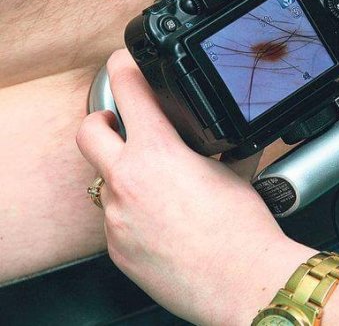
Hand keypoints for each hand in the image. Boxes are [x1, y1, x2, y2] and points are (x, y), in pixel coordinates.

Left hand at [76, 50, 313, 324]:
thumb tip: (229, 139)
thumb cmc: (241, 229)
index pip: (128, 89)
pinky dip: (131, 212)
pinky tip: (160, 221)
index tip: (123, 63)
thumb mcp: (234, 172)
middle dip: (101, 118)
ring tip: (156, 184)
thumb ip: (221, 148)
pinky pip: (113, 219)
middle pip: (89, 130)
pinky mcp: (116, 248)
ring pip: (104, 180)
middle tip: (120, 123)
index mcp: (157, 152)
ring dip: (124, 173)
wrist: (241, 282)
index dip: (122, 66)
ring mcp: (116, 217)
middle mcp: (127, 181)